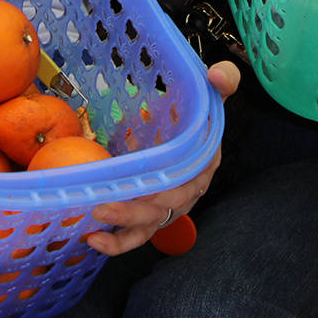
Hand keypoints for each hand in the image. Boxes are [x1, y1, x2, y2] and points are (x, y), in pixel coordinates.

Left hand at [88, 60, 239, 255]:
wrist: (185, 127)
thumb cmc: (196, 114)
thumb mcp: (213, 94)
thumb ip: (224, 81)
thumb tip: (216, 76)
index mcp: (204, 163)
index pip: (190, 183)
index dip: (169, 190)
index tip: (145, 189)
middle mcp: (188, 191)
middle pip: (164, 209)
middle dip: (133, 210)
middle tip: (102, 205)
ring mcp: (168, 207)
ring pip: (149, 226)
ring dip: (122, 230)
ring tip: (95, 229)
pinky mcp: (150, 214)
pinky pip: (136, 234)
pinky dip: (116, 241)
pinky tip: (93, 240)